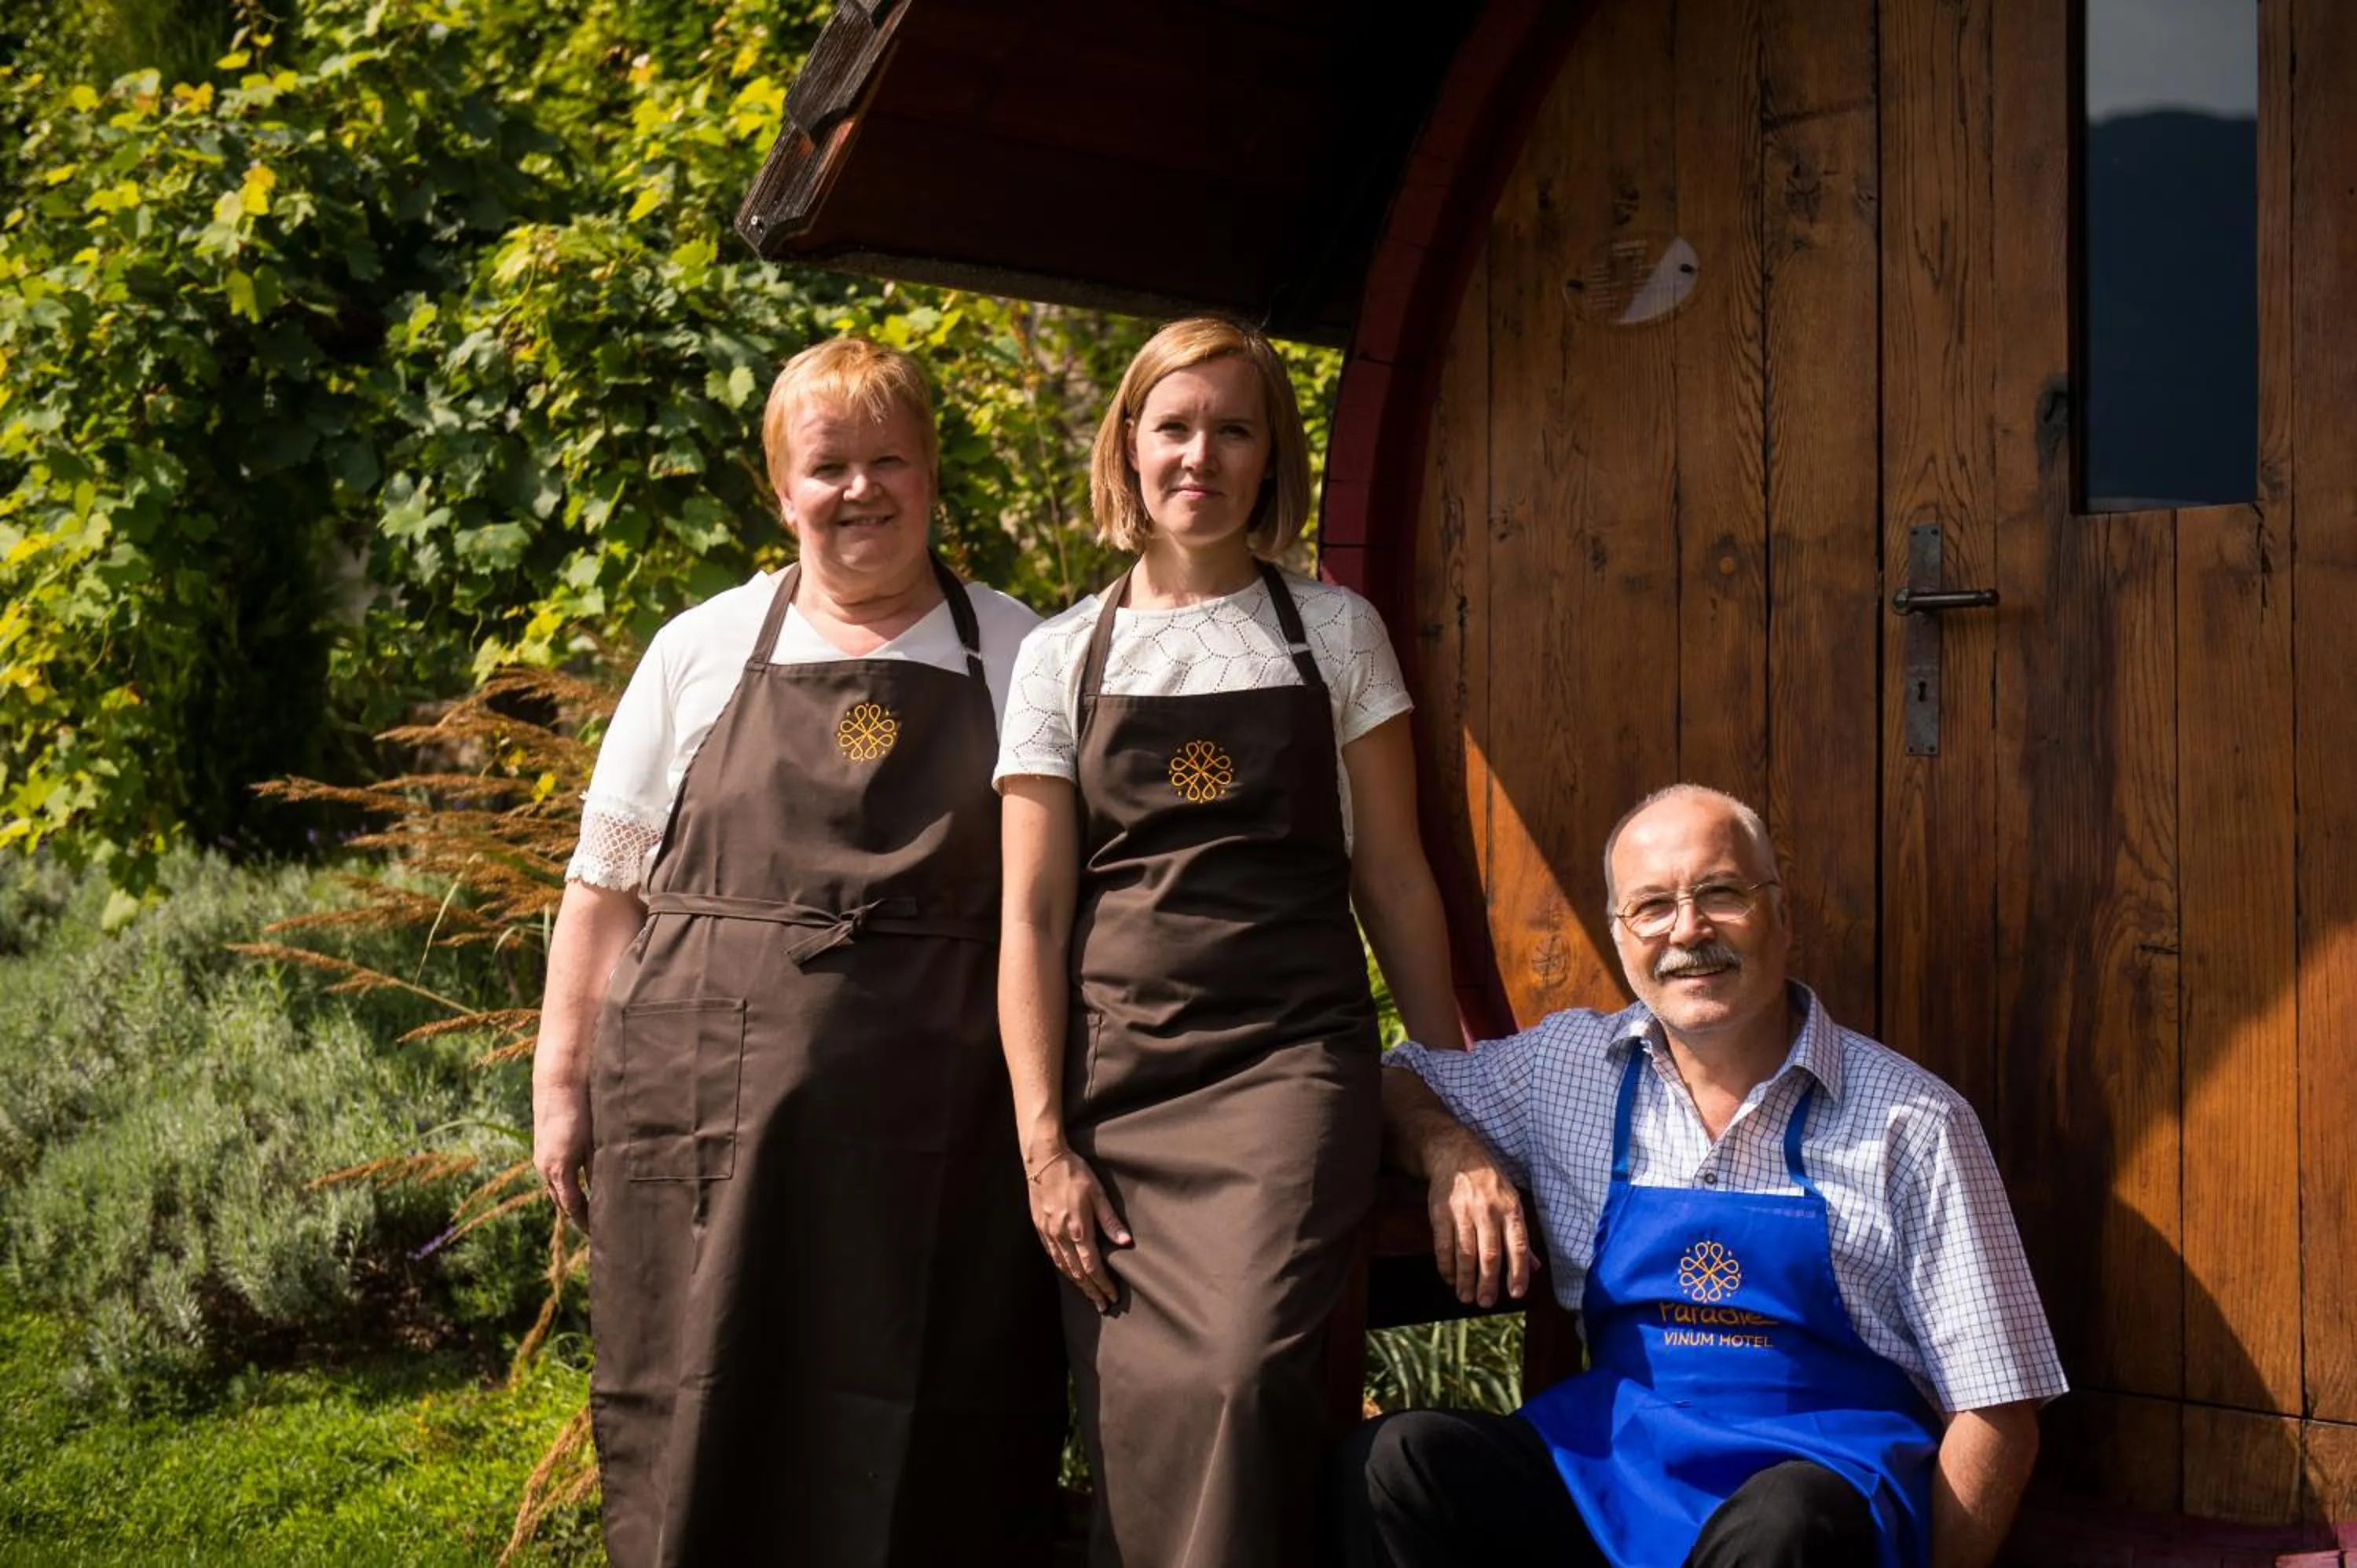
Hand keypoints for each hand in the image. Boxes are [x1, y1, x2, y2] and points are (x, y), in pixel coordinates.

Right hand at [533, 1075, 592, 1229]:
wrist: (560, 1080)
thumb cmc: (581, 1109)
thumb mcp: (594, 1142)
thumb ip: (598, 1169)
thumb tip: (608, 1193)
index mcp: (558, 1170)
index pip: (573, 1207)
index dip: (586, 1223)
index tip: (600, 1235)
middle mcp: (546, 1168)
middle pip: (563, 1201)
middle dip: (580, 1216)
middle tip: (599, 1230)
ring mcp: (542, 1158)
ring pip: (559, 1188)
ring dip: (573, 1200)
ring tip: (593, 1213)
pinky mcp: (544, 1148)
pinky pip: (556, 1175)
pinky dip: (568, 1184)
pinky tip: (583, 1184)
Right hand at [1024, 1145, 1131, 1312]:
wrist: (1043, 1159)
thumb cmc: (1074, 1172)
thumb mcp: (1097, 1192)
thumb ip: (1110, 1220)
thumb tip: (1126, 1243)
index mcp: (1078, 1229)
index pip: (1092, 1267)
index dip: (1103, 1284)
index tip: (1112, 1297)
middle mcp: (1061, 1235)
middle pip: (1078, 1273)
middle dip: (1091, 1291)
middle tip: (1102, 1306)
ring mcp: (1048, 1232)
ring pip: (1063, 1267)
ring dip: (1077, 1284)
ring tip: (1088, 1295)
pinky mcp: (1039, 1226)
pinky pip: (1052, 1255)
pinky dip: (1062, 1269)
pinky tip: (1068, 1273)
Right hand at [1424, 1132, 1533, 1307]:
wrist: (1456, 1155)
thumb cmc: (1490, 1184)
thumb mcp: (1511, 1202)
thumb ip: (1520, 1238)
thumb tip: (1534, 1269)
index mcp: (1511, 1209)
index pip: (1518, 1245)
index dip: (1518, 1271)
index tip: (1516, 1293)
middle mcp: (1488, 1211)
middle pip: (1490, 1254)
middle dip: (1488, 1282)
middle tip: (1486, 1303)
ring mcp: (1463, 1211)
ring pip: (1465, 1253)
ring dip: (1466, 1279)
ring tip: (1466, 1297)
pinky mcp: (1441, 1212)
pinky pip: (1443, 1245)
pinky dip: (1446, 1265)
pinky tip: (1449, 1278)